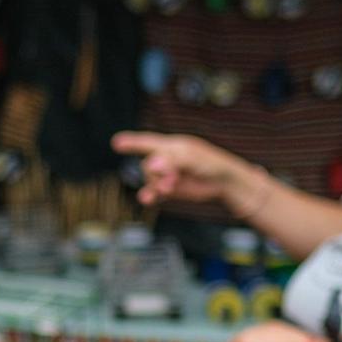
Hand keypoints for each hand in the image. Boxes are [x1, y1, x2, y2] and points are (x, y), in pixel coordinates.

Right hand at [110, 131, 264, 213]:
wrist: (225, 183)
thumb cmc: (212, 163)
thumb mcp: (192, 157)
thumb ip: (171, 160)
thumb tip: (149, 165)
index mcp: (171, 145)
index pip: (148, 142)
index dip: (132, 142)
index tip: (116, 143)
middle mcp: (166, 159)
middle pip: (148, 165)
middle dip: (157, 173)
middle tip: (172, 179)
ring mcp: (167, 175)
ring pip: (150, 180)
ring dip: (157, 184)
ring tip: (171, 188)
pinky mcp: (170, 190)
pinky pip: (153, 192)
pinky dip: (149, 195)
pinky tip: (146, 199)